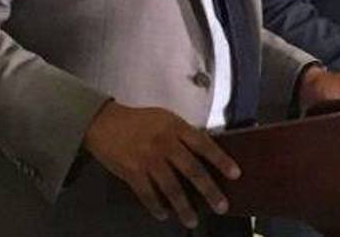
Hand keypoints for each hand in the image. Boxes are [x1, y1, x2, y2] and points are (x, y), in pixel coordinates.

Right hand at [82, 102, 236, 227]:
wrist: (104, 123)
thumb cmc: (139, 121)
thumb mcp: (164, 118)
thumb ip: (182, 134)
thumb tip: (203, 153)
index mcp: (175, 127)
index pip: (203, 144)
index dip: (221, 159)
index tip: (235, 174)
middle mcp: (164, 144)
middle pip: (192, 170)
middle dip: (209, 190)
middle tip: (221, 206)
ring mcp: (148, 159)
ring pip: (171, 187)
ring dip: (183, 206)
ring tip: (192, 221)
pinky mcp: (132, 173)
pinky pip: (147, 194)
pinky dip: (156, 206)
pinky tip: (164, 215)